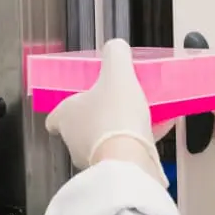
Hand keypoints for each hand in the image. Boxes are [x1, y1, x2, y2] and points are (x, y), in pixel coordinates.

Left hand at [46, 39, 166, 185]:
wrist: (130, 159)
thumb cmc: (115, 118)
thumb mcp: (118, 75)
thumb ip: (115, 55)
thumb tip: (116, 46)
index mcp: (67, 116)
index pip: (55, 116)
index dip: (65, 110)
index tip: (77, 103)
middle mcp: (74, 140)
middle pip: (82, 126)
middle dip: (100, 116)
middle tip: (117, 102)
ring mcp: (93, 157)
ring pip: (105, 139)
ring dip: (120, 128)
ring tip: (142, 114)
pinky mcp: (115, 168)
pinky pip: (126, 149)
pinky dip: (139, 139)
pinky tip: (160, 126)